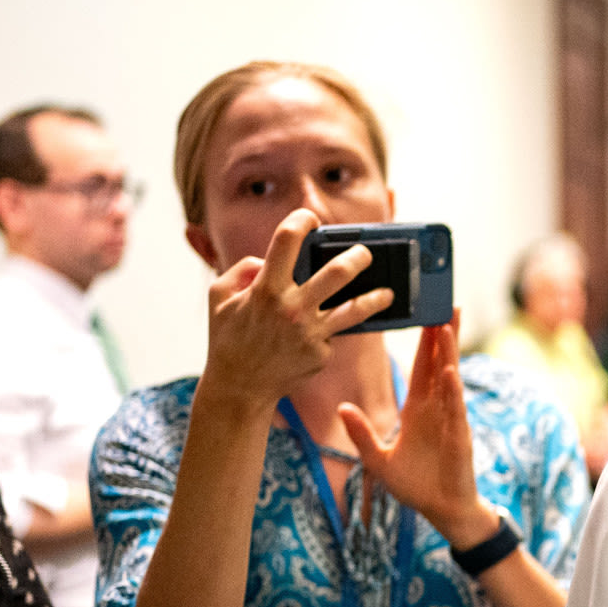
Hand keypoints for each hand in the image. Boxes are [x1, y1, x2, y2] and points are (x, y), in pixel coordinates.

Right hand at [200, 208, 392, 413]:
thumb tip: (266, 261)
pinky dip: (325, 331)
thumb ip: (241, 270)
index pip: (286, 241)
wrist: (240, 388)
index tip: (310, 219)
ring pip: (353, 309)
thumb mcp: (219, 298)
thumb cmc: (227, 338)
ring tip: (388, 294)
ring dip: (375, 298)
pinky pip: (331, 334)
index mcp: (265, 289)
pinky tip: (317, 337)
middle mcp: (292, 308)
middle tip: (365, 253)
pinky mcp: (321, 353)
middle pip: (336, 273)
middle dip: (356, 257)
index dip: (301, 221)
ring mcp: (310, 332)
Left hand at [343, 317, 499, 546]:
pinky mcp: (458, 437)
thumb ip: (361, 433)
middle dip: (442, 334)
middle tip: (445, 302)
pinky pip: (455, 409)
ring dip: (448, 353)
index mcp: (418, 411)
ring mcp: (450, 421)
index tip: (427, 315)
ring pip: (449, 379)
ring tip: (446, 325)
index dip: (424, 342)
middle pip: (439, 363)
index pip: (421, 368)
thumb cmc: (415, 486)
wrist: (442, 511)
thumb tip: (342, 408)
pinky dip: (453, 390)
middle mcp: (436, 410)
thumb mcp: (377, 459)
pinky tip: (449, 371)